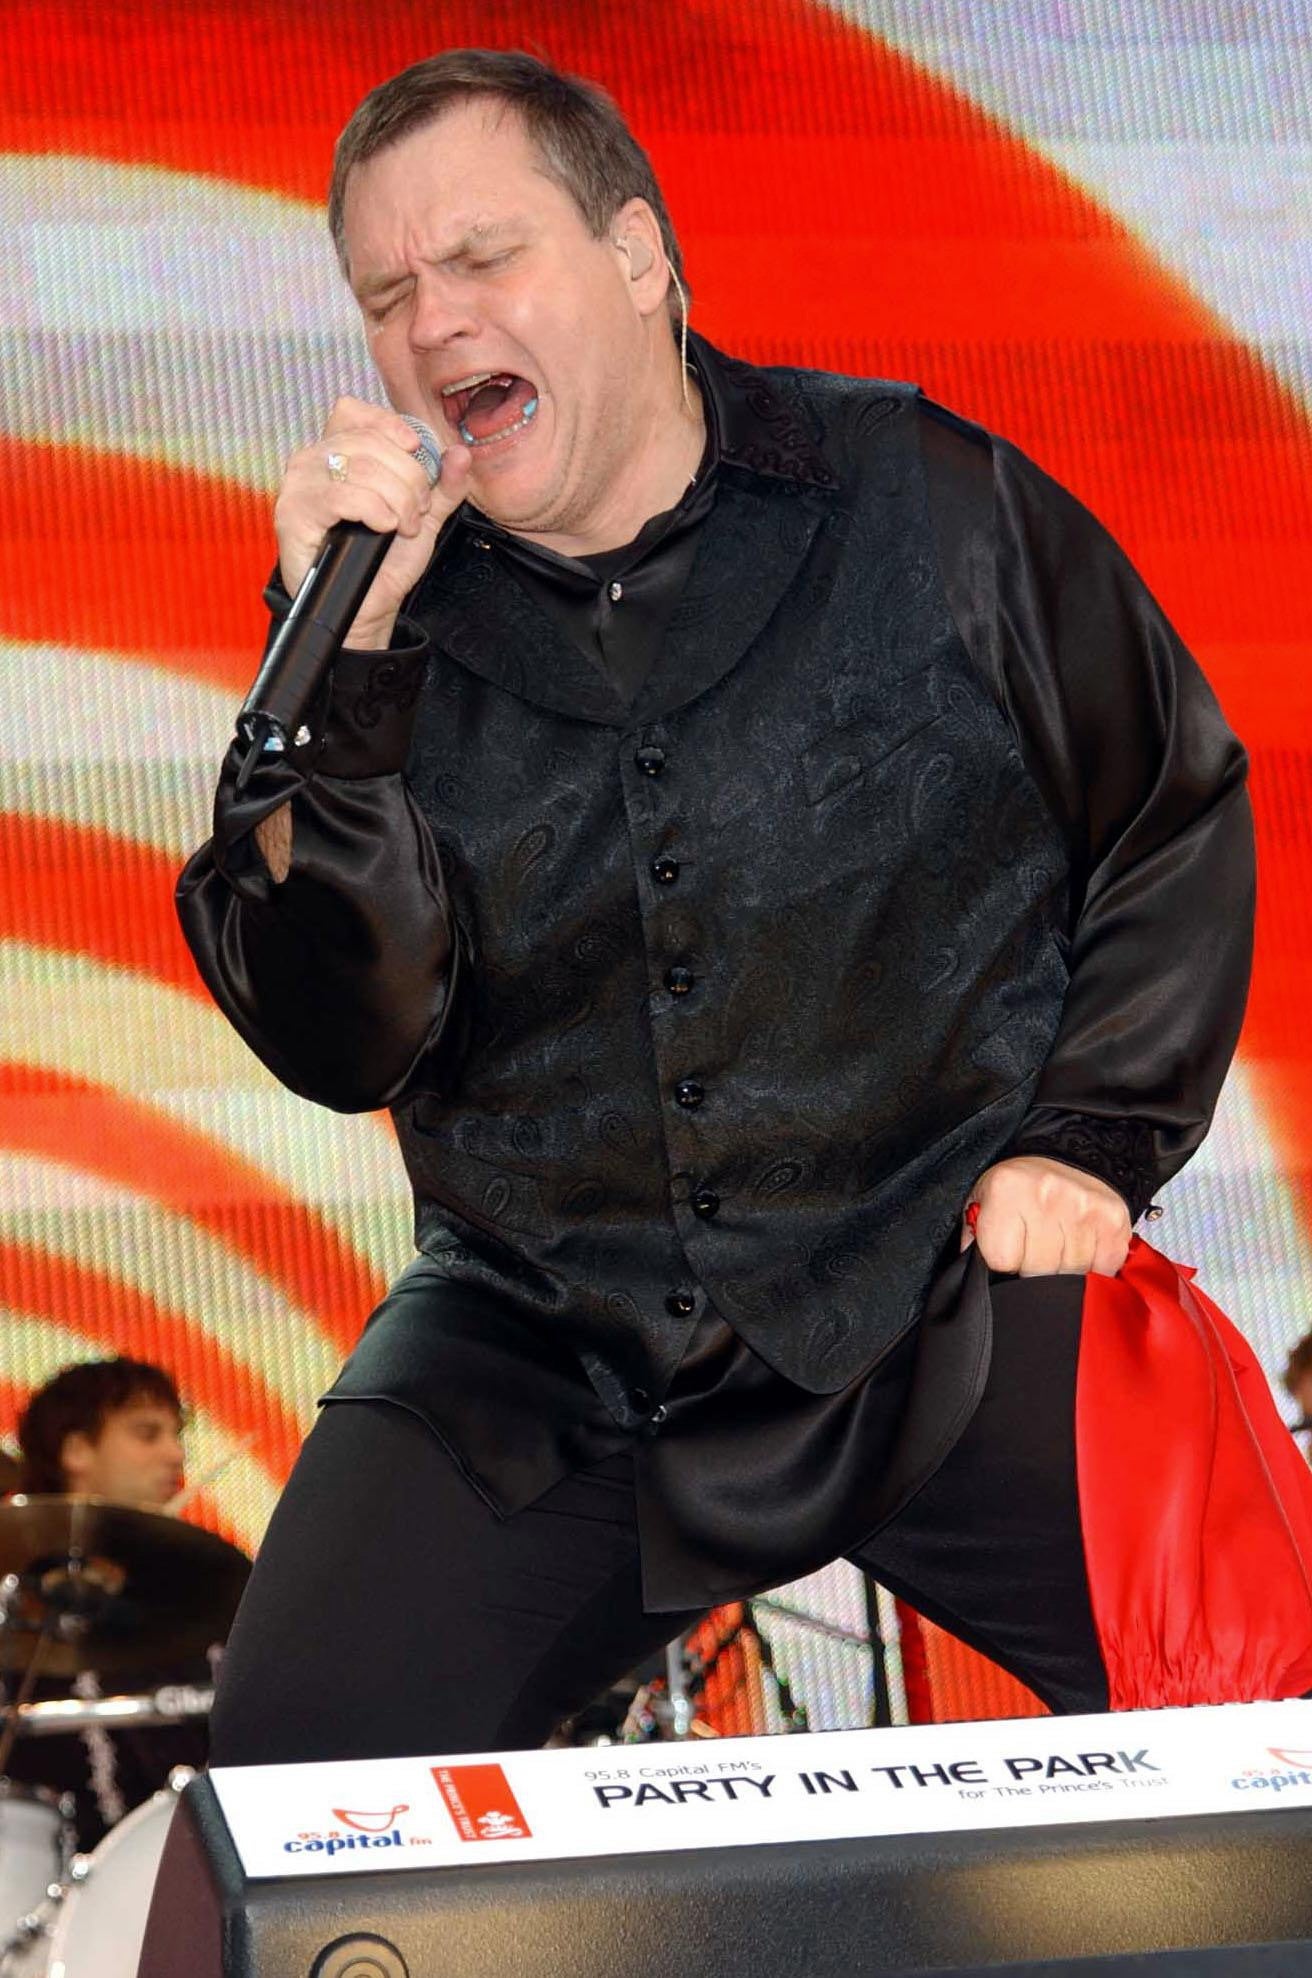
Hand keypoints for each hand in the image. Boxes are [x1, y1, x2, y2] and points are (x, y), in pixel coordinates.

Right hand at [273, 396, 471, 648]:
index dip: (389, 425)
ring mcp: (299, 486)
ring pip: (361, 467)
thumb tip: (459, 452)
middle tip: (418, 509)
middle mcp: (312, 462)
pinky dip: (375, 510)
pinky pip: (342, 496)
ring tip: (404, 525)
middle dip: (408, 475)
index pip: (354, 412)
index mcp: (336, 453)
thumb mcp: (423, 516)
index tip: (416, 450)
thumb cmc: (386, 561)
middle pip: (368, 441)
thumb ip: (443, 485)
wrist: (368, 606)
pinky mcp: (293, 514)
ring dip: (398, 498)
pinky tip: (384, 527)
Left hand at [962, 1155, 1130, 1276]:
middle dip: (1033, 1270)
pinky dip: (1093, 1268)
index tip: (1007, 1252)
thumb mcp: (984, 1200)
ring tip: (1056, 1246)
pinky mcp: (1114, 1221)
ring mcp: (1084, 1209)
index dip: (1003, 1264)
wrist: (1069, 1153)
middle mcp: (1047, 1196)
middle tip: (1032, 1250)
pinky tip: (1081, 1248)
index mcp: (1007, 1190)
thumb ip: (975, 1238)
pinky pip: (1103, 1269)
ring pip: (1072, 1274)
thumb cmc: (1022, 1184)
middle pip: (1038, 1272)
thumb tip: (976, 1274)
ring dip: (1064, 1270)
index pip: (1002, 1261)